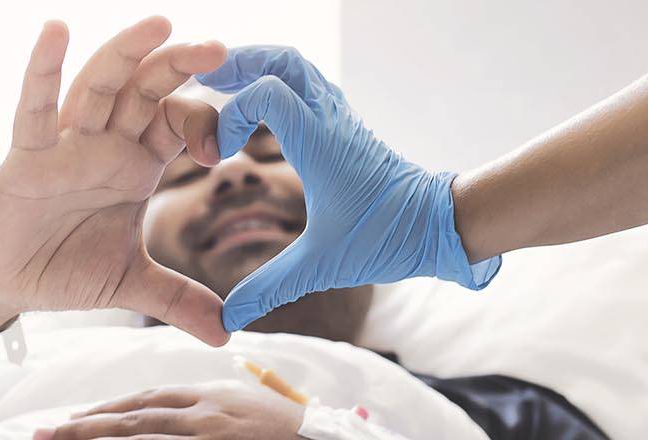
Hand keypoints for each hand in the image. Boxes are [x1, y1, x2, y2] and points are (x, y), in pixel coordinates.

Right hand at [0, 17, 230, 344]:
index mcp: (134, 164)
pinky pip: (34, 108)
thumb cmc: (58, 266)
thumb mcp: (129, 284)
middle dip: (179, 66)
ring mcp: (65, 144)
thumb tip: (226, 333)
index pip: (177, 124)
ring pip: (99, 86)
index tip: (223, 150)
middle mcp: (104, 144)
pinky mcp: (25, 156)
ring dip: (126, 52)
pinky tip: (55, 31)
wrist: (0, 285)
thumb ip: (178, 300)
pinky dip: (42, 69)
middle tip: (215, 48)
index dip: (204, 124)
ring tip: (158, 23)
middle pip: (145, 91)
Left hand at [34, 380, 305, 439]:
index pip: (145, 399)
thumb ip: (206, 407)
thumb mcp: (242, 406)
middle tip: (46, 433)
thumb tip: (171, 412)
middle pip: (132, 417)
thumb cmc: (287, 429)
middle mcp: (203, 413)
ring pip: (142, 438)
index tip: (74, 418)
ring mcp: (210, 436)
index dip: (107, 409)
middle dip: (85, 426)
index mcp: (208, 395)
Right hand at [195, 46, 502, 329]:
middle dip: (240, 63)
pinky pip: (308, 85)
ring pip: (298, 66)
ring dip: (259, 67)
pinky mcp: (345, 125)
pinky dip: (278, 83)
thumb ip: (269, 288)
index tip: (219, 153)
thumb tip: (227, 321)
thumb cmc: (387, 238)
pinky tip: (260, 108)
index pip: (266, 92)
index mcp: (320, 143)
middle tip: (205, 82)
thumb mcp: (321, 266)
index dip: (230, 112)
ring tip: (223, 84)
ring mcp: (339, 118)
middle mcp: (329, 120)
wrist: (441, 225)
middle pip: (283, 60)